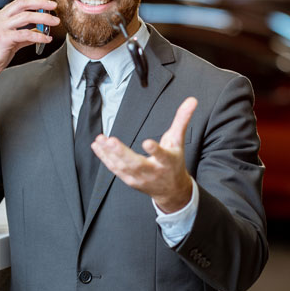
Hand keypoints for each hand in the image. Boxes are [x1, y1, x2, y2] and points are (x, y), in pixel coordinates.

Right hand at [0, 0, 58, 97]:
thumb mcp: (11, 41)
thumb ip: (25, 34)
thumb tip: (39, 31)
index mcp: (1, 17)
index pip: (18, 0)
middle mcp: (0, 19)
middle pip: (23, 4)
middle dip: (40, 2)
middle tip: (54, 5)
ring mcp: (0, 28)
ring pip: (26, 17)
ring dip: (43, 18)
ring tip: (55, 22)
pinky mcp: (3, 39)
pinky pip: (25, 34)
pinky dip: (38, 36)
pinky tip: (46, 39)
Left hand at [90, 97, 197, 212]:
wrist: (171, 190)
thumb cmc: (174, 162)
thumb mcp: (179, 141)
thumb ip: (182, 120)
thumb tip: (192, 100)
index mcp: (168, 162)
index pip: (162, 155)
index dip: (155, 150)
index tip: (147, 142)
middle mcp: (153, 171)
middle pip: (136, 164)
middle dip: (122, 153)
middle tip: (111, 141)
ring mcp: (139, 178)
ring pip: (122, 166)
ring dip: (109, 153)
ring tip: (100, 140)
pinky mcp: (129, 180)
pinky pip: (115, 169)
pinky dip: (105, 158)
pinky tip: (97, 146)